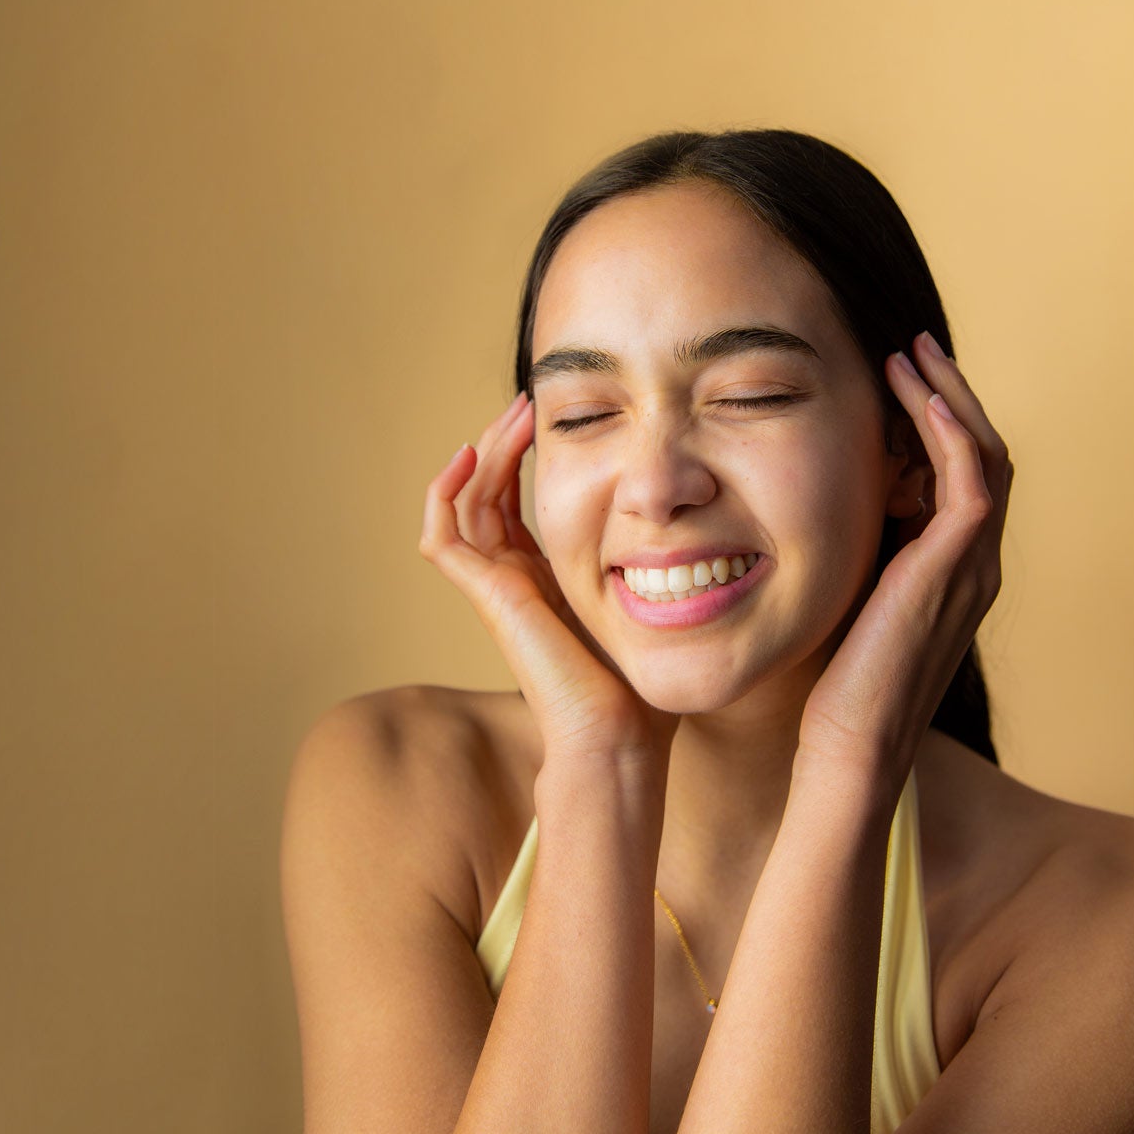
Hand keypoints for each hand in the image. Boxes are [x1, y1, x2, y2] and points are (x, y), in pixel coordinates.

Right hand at [419, 392, 678, 764]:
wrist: (622, 734)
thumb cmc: (642, 681)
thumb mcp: (649, 597)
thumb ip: (651, 562)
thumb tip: (691, 513)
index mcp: (542, 576)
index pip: (511, 499)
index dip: (521, 453)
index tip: (551, 413)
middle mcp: (512, 577)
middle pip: (484, 491)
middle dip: (504, 440)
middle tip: (529, 400)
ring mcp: (494, 587)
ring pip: (463, 502)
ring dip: (482, 452)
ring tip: (515, 414)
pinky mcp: (488, 597)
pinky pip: (442, 538)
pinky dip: (444, 494)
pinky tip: (466, 456)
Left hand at [796, 331, 1010, 787]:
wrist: (846, 744)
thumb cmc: (832, 679)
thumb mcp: (845, 589)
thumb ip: (851, 545)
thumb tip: (815, 494)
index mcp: (951, 567)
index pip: (962, 469)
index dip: (936, 416)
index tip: (896, 373)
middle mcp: (973, 562)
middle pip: (984, 451)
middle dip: (949, 393)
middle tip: (911, 348)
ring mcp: (970, 566)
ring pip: (984, 455)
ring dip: (949, 397)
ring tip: (910, 356)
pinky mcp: (952, 570)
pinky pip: (970, 483)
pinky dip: (949, 433)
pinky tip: (918, 397)